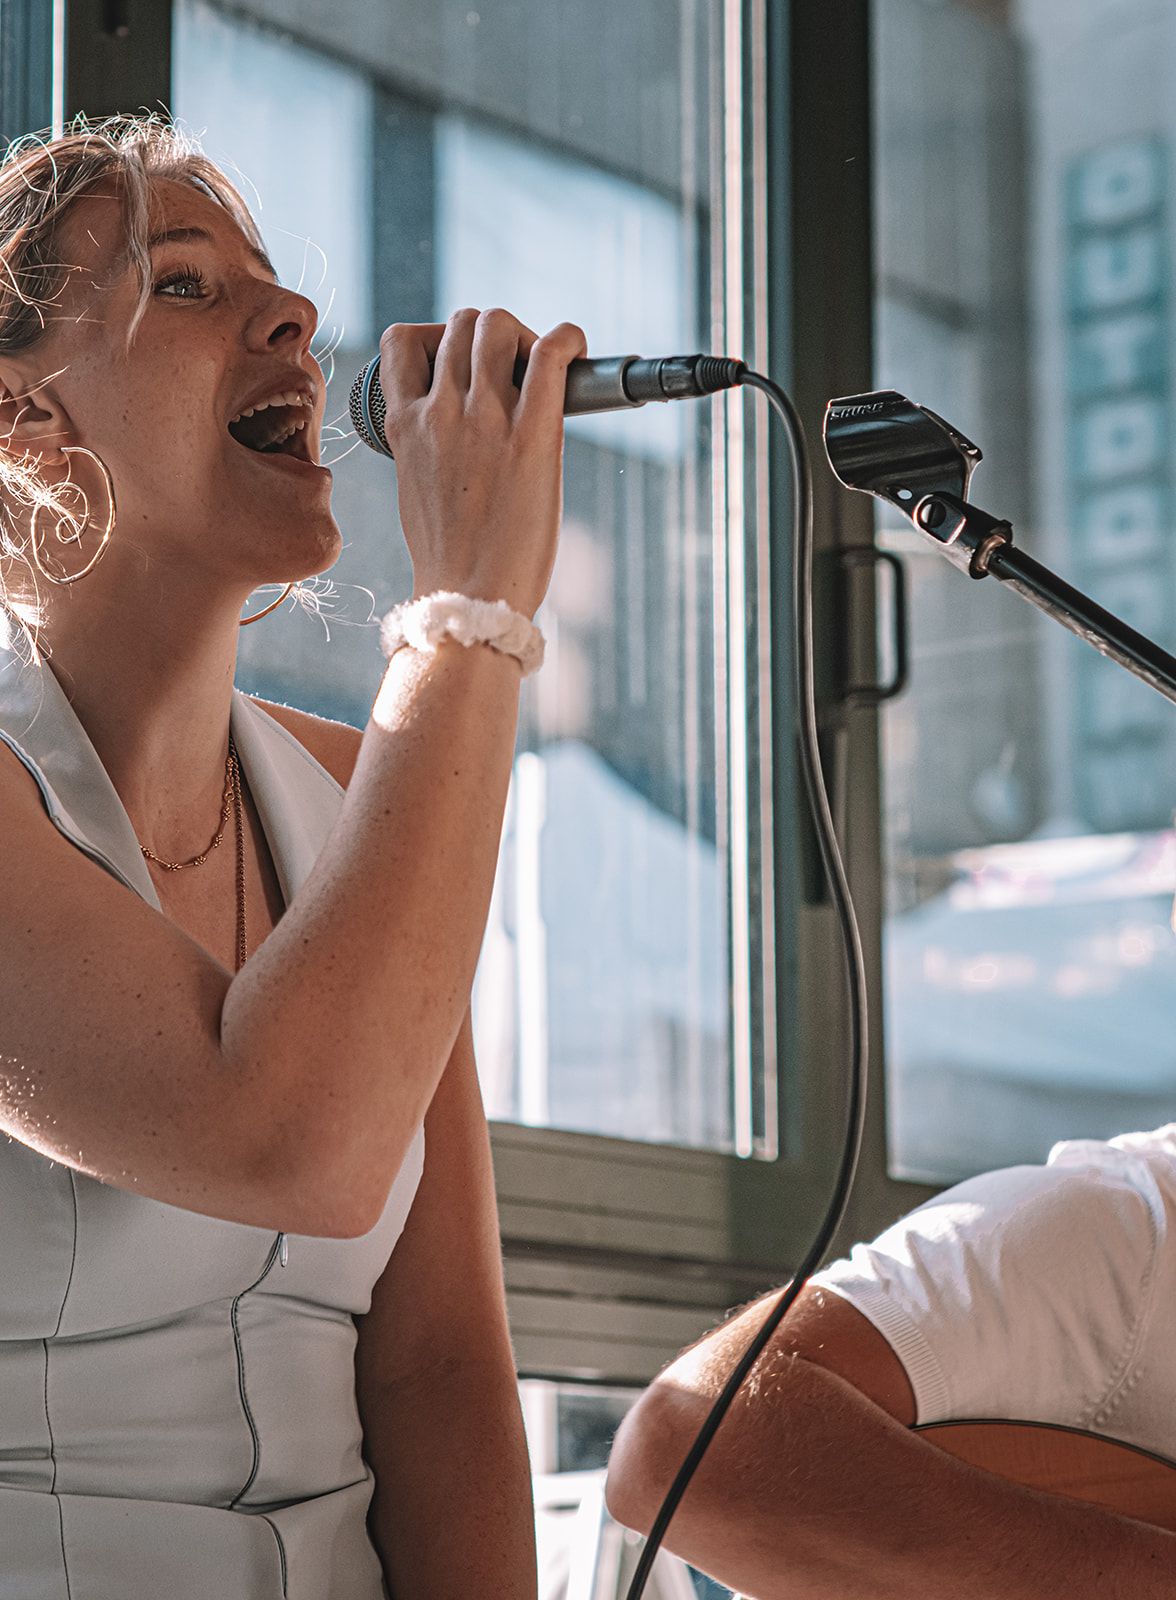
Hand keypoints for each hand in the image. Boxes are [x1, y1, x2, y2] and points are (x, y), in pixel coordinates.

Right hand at [377, 308, 586, 618]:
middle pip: (461, 324)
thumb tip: (456, 424)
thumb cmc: (449, 558)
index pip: (403, 339)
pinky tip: (574, 348)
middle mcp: (440, 411)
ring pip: (497, 326)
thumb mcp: (416, 486)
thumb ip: (428, 444)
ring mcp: (484, 420)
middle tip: (515, 371)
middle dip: (490, 335)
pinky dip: (566, 337)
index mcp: (404, 425)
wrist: (470, 599)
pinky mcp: (532, 436)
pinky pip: (549, 354)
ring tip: (541, 368)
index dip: (439, 337)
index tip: (463, 364)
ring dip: (523, 336)